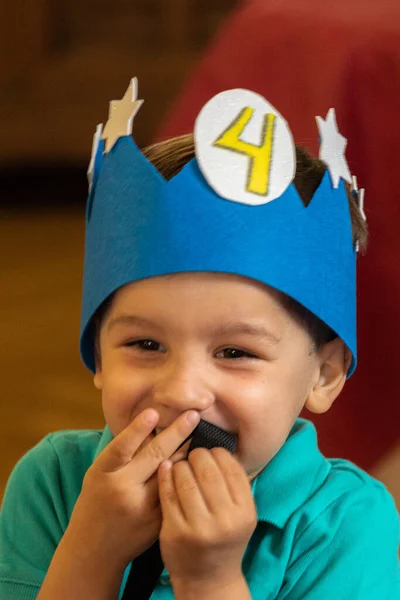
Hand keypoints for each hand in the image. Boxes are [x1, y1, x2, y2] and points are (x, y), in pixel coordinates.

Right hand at [64, 408, 199, 569]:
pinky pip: (175, 492)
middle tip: (193, 414)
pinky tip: (196, 462)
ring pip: (169, 473)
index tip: (154, 412)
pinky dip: (184, 476)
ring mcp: (142, 508)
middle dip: (176, 433)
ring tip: (200, 433)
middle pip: (153, 456)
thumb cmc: (96, 502)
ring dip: (186, 452)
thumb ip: (121, 453)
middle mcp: (122, 490)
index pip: (122, 447)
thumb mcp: (99, 474)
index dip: (137, 429)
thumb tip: (150, 423)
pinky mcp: (157, 522)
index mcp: (102, 474)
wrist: (93, 550)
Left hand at [158, 447, 256, 587]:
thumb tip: (219, 447)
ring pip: (185, 478)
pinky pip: (167, 493)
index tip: (211, 451)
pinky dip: (166, 475)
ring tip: (180, 464)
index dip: (219, 453)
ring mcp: (198, 527)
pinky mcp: (174, 531)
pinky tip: (165, 468)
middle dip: (198, 455)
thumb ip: (234, 485)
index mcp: (244, 512)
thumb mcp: (241, 515)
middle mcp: (224, 520)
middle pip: (208, 470)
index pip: (231, 468)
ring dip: (180, 464)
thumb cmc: (225, 540)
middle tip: (193, 454)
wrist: (208, 581)